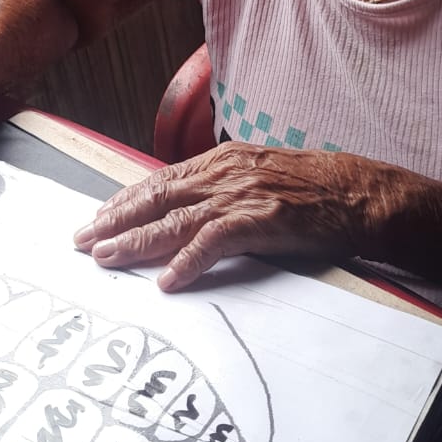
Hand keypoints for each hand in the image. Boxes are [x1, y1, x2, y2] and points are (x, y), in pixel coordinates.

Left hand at [74, 143, 392, 290]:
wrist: (359, 191)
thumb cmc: (314, 187)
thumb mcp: (261, 175)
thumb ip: (224, 187)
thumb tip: (190, 208)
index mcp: (222, 159)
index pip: (160, 179)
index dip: (125, 200)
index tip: (97, 217)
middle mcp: (224, 172)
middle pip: (156, 197)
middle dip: (115, 220)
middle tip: (82, 241)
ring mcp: (241, 194)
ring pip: (174, 219)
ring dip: (136, 242)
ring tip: (106, 259)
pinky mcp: (260, 218)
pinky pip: (214, 241)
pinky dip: (187, 261)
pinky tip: (167, 281)